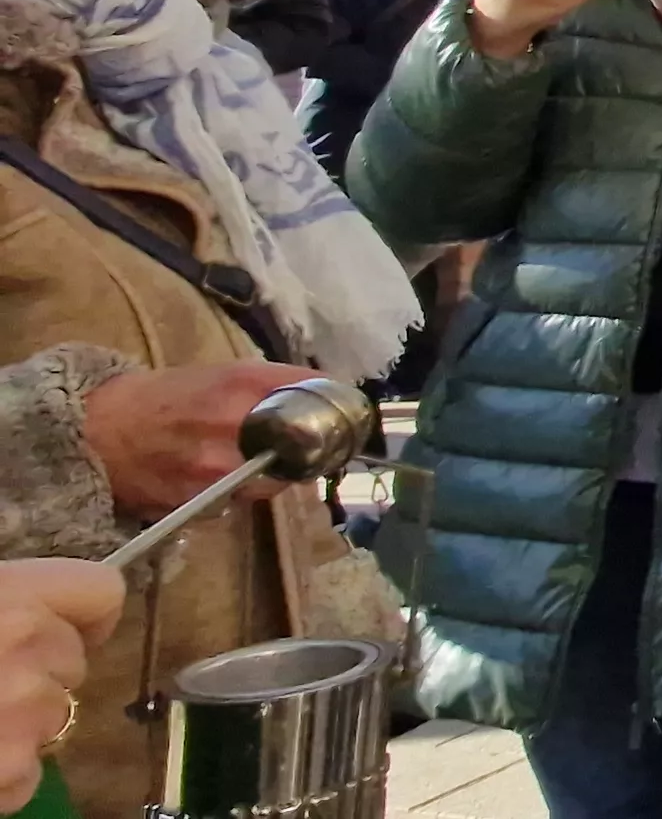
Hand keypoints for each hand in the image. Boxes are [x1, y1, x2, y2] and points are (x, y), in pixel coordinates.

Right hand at [0, 558, 117, 809]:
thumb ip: (7, 604)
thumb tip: (40, 616)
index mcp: (10, 596)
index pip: (101, 591)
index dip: (80, 615)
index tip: (55, 628)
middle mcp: (29, 649)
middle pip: (73, 662)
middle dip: (36, 676)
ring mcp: (24, 716)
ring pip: (53, 720)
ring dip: (15, 729)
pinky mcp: (8, 774)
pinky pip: (26, 776)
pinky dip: (0, 777)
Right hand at [80, 359, 325, 522]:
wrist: (99, 429)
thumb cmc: (166, 397)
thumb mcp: (223, 373)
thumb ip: (274, 384)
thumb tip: (329, 391)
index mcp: (242, 383)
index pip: (316, 397)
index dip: (337, 413)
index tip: (346, 420)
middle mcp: (233, 424)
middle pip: (305, 447)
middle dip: (311, 451)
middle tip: (310, 449)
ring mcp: (217, 467)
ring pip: (275, 482)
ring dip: (276, 477)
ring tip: (258, 466)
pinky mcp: (200, 501)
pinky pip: (241, 503)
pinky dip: (242, 495)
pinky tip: (226, 482)